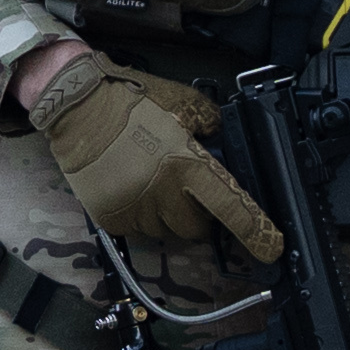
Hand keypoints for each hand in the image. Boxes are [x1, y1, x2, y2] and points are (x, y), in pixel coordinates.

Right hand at [33, 49, 283, 266]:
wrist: (78, 104)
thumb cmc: (134, 100)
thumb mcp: (185, 102)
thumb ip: (212, 126)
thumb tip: (223, 146)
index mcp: (186, 165)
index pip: (230, 206)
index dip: (254, 231)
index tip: (271, 249)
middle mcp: (162, 194)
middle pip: (196, 229)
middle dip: (198, 215)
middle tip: (185, 189)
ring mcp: (134, 210)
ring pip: (165, 232)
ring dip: (166, 215)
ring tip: (151, 181)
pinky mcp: (111, 218)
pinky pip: (137, 230)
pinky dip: (140, 215)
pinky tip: (131, 186)